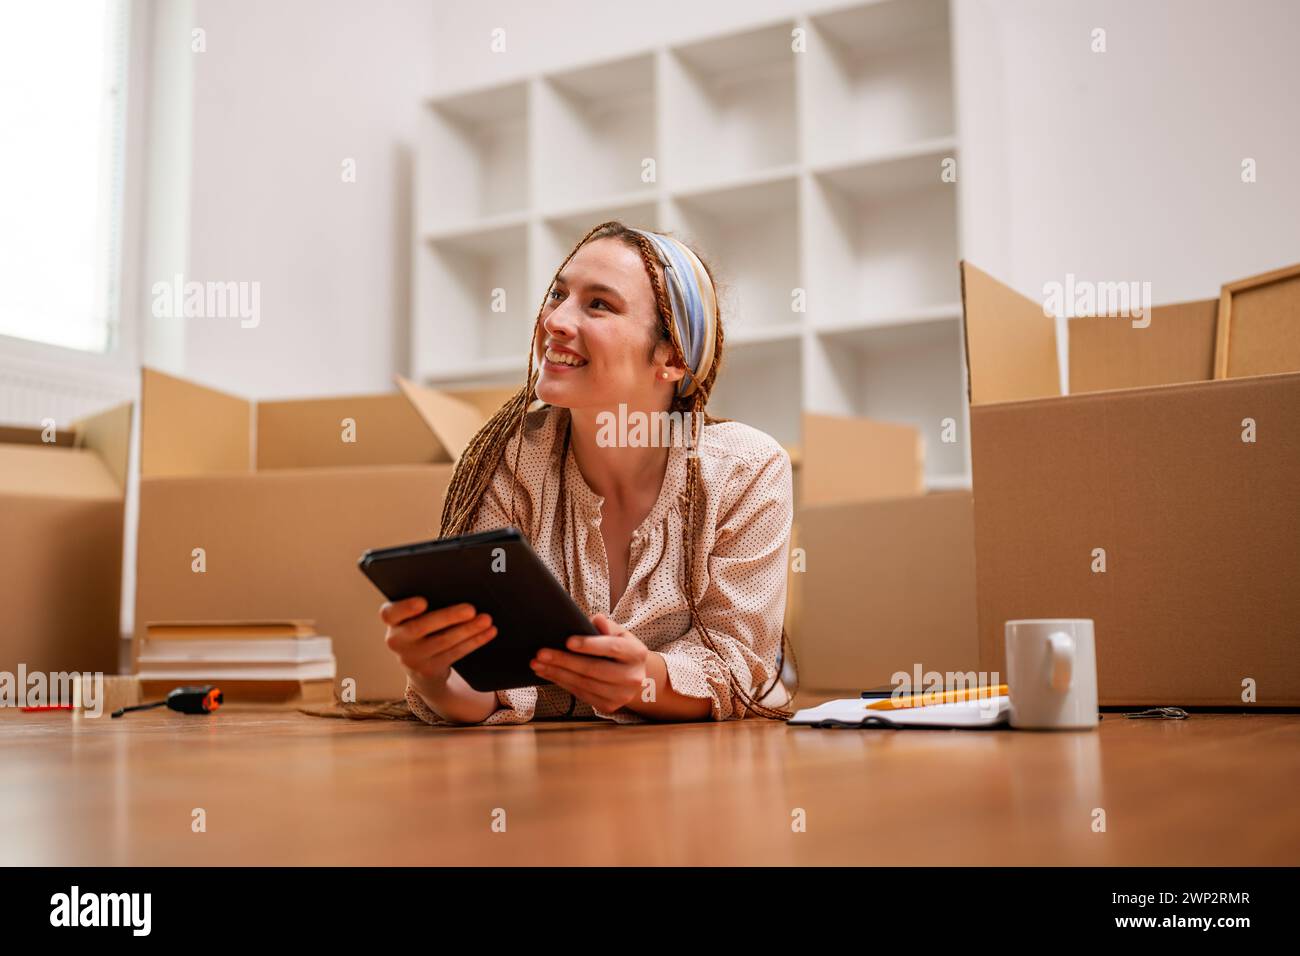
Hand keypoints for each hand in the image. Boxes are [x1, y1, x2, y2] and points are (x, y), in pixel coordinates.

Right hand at [380, 597, 496, 688]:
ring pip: (443, 641)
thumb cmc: (421, 625)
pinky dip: (475, 641)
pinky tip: (488, 632)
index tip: (422, 602)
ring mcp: (412, 658)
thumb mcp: (415, 615)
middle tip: (471, 609)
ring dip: (468, 630)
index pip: (389, 613)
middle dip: (448, 617)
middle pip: (420, 628)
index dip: (404, 608)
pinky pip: (455, 653)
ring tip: (486, 619)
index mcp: (392, 621)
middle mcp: (396, 640)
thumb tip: (458, 587)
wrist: (418, 663)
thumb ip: (427, 602)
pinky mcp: (429, 669)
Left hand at [529, 613, 649, 713]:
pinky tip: (548, 673)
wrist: (633, 677)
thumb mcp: (619, 634)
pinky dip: (561, 683)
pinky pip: (580, 693)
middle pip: (594, 669)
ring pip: (583, 684)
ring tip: (538, 663)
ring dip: (557, 673)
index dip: (590, 645)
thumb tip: (596, 620)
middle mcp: (632, 677)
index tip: (567, 641)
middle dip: (564, 661)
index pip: (612, 648)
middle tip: (541, 653)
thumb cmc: (620, 650)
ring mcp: (621, 695)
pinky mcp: (608, 706)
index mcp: (637, 653)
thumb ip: (607, 626)